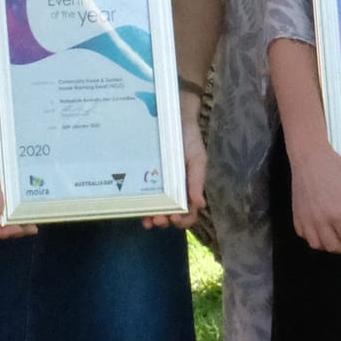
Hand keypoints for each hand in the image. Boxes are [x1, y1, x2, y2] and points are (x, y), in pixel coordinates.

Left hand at [145, 114, 207, 229]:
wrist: (173, 118)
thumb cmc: (189, 139)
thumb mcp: (197, 159)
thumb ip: (197, 181)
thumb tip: (201, 205)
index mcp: (190, 188)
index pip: (190, 212)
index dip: (183, 220)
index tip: (174, 217)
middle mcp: (175, 191)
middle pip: (171, 215)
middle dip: (166, 221)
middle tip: (159, 220)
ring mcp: (160, 187)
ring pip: (157, 209)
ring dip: (153, 218)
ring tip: (148, 220)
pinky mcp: (147, 179)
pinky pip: (145, 197)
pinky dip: (143, 207)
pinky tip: (139, 211)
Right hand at [287, 140, 340, 253]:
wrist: (309, 157)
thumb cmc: (333, 168)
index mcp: (336, 213)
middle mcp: (320, 220)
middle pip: (333, 246)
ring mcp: (306, 219)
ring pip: (316, 245)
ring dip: (328, 245)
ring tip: (335, 237)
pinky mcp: (296, 215)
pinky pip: (303, 235)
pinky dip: (313, 238)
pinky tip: (320, 230)